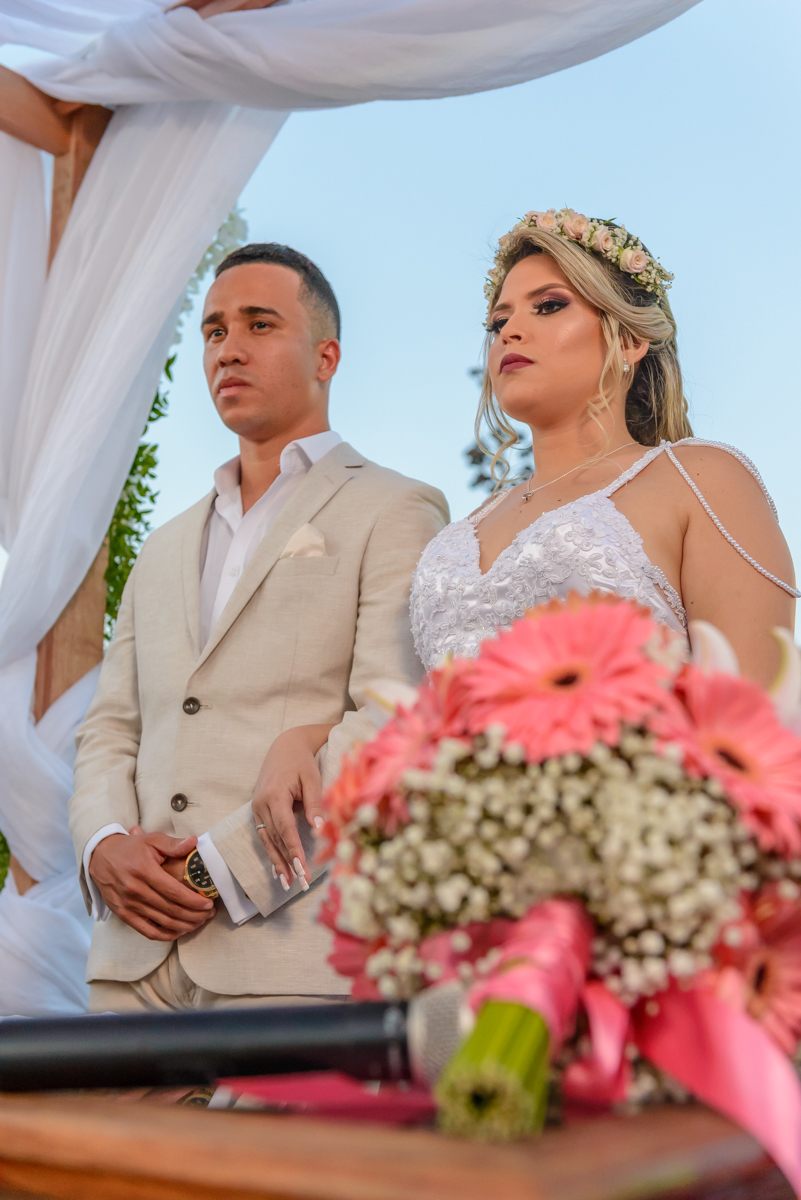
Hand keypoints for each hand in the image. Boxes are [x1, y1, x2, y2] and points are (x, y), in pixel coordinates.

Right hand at [88, 828, 215, 941]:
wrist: (100, 857)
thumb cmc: (130, 848)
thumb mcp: (151, 839)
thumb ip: (173, 843)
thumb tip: (194, 842)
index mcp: (144, 871)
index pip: (173, 892)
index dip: (193, 901)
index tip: (208, 904)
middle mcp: (135, 890)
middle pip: (170, 909)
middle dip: (193, 915)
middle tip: (209, 915)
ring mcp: (128, 905)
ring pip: (162, 922)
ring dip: (183, 926)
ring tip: (199, 923)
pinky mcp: (123, 914)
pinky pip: (147, 931)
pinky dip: (165, 935)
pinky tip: (179, 931)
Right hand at [252, 724, 332, 889]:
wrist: (284, 747)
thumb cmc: (301, 762)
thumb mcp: (312, 778)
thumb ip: (314, 803)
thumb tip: (319, 829)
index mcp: (274, 795)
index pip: (284, 828)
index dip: (293, 849)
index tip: (302, 868)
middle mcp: (261, 804)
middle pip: (274, 838)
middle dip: (287, 862)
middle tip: (300, 882)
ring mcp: (257, 808)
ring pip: (266, 840)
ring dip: (277, 862)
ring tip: (287, 883)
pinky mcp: (258, 811)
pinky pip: (264, 835)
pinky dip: (271, 852)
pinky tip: (277, 869)